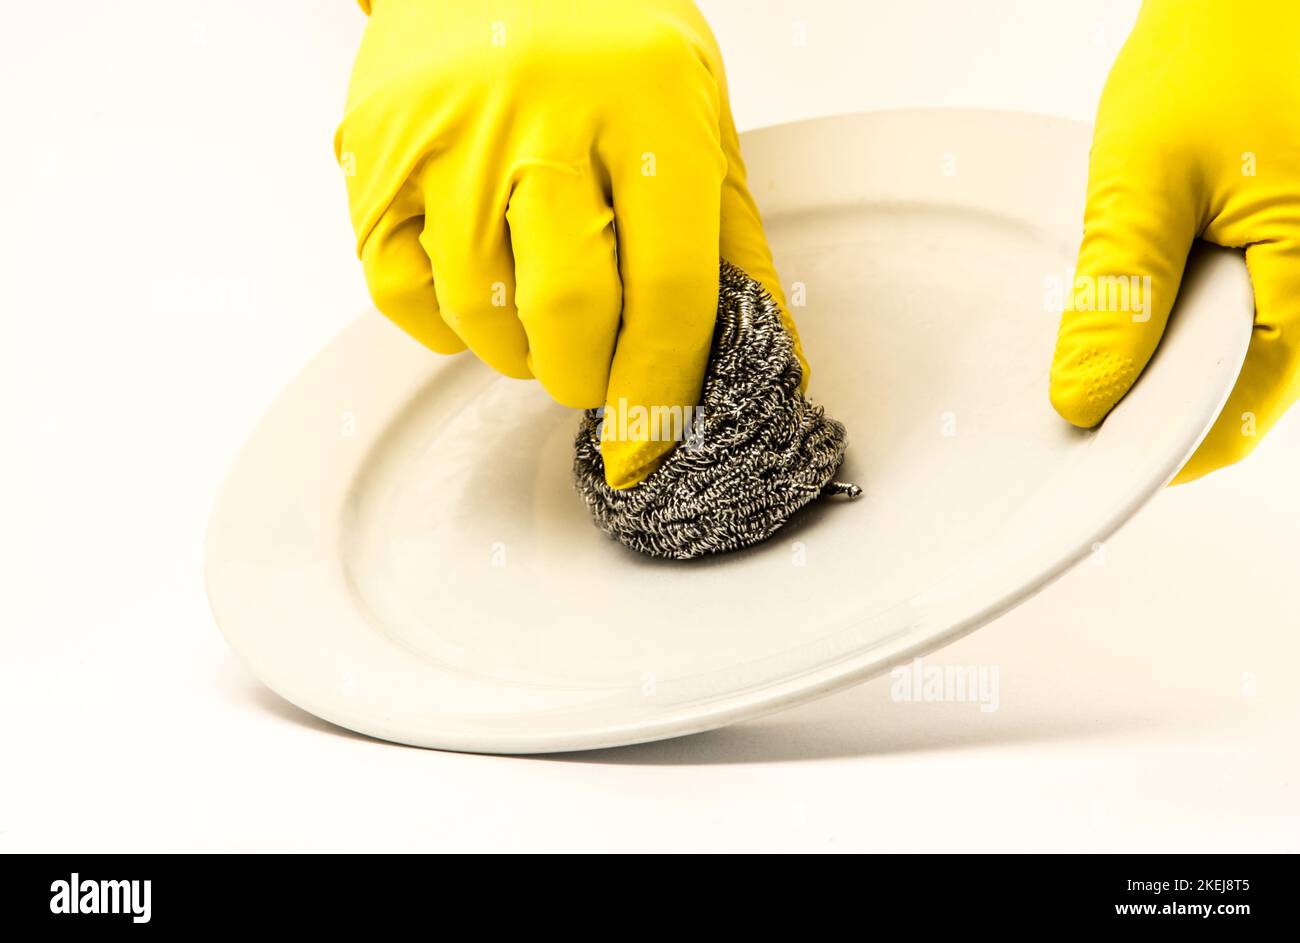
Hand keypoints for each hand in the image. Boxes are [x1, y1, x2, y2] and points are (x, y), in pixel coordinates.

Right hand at [336, 0, 804, 487]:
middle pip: (568, 313)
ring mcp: (449, 134)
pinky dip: (445, 324)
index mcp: (649, 107)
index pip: (668, 289)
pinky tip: (478, 291)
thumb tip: (768, 361)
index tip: (651, 445)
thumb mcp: (698, 120)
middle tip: (594, 366)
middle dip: (586, 377)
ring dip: (518, 352)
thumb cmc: (610, 41)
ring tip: (539, 315)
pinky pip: (401, 292)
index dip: (663, 388)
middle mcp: (545, 116)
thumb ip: (733, 244)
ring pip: (480, 313)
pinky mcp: (376, 154)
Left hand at [1049, 0, 1299, 482]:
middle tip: (1067, 409)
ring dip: (1156, 362)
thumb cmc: (1218, 52)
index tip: (1085, 454)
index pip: (1241, 410)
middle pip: (1233, 390)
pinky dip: (1167, 318)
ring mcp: (1296, 263)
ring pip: (1224, 352)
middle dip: (1151, 407)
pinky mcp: (1273, 243)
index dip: (1161, 445)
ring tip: (1086, 356)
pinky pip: (1223, 308)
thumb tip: (1085, 397)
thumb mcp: (1149, 177)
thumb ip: (1121, 292)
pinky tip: (1121, 308)